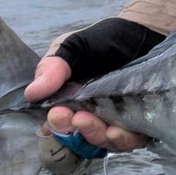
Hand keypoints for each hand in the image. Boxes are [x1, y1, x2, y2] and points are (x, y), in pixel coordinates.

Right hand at [24, 0, 175, 152]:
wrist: (143, 32)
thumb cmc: (104, 41)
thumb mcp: (73, 48)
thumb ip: (53, 67)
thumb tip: (32, 93)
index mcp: (69, 103)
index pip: (57, 125)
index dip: (56, 126)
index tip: (57, 114)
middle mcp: (91, 118)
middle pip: (79, 137)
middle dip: (76, 130)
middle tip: (76, 118)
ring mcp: (115, 123)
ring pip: (104, 142)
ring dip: (98, 137)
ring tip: (98, 126)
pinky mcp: (141, 123)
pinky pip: (132, 141)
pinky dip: (124, 140)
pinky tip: (118, 131)